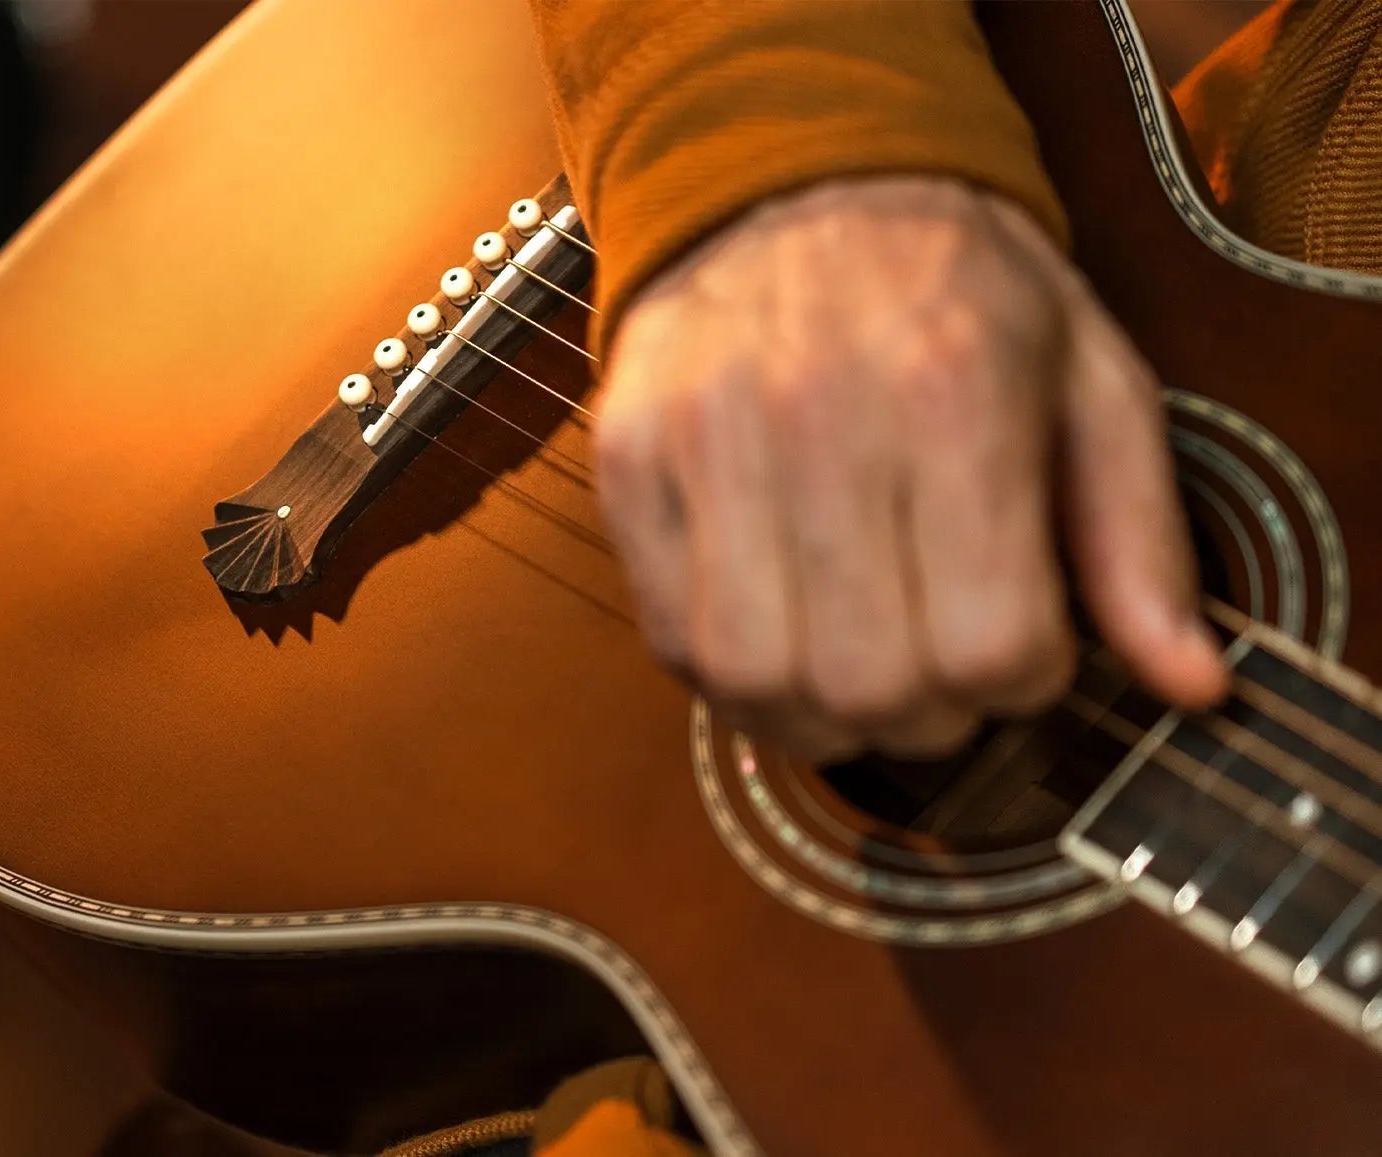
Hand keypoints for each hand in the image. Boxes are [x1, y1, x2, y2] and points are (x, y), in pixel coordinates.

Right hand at [594, 175, 1229, 761]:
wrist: (797, 183)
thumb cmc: (959, 290)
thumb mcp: (1090, 381)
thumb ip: (1138, 537)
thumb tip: (1190, 684)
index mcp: (955, 389)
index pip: (991, 643)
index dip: (1022, 683)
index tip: (1022, 646)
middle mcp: (818, 412)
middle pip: (869, 682)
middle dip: (923, 719)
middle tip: (938, 681)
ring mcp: (705, 438)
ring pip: (753, 677)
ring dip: (817, 719)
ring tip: (851, 681)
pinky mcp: (628, 459)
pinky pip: (670, 637)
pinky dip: (728, 679)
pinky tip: (777, 634)